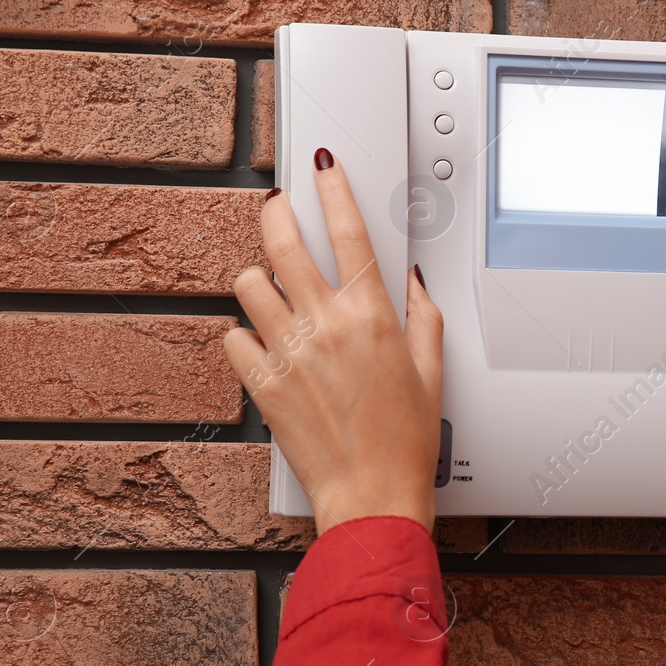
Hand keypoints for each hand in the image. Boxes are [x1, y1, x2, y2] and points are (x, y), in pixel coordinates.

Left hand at [223, 151, 442, 535]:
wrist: (373, 496)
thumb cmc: (406, 444)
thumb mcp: (432, 372)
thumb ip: (423, 317)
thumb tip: (412, 282)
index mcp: (373, 316)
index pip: (348, 230)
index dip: (333, 189)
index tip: (324, 168)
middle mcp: (326, 326)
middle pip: (283, 242)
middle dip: (276, 213)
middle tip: (278, 208)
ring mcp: (289, 353)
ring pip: (248, 285)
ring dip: (258, 280)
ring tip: (270, 289)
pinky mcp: (263, 385)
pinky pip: (233, 339)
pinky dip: (243, 336)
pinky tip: (261, 343)